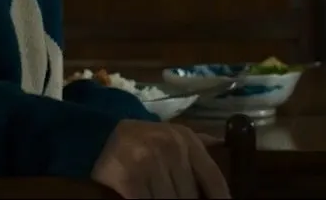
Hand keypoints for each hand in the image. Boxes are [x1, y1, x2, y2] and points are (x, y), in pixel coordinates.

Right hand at [90, 120, 230, 198]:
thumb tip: (222, 145)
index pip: (213, 177)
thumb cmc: (145, 137)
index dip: (221, 198)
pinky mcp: (129, 178)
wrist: (103, 132)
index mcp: (188, 141)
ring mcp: (150, 163)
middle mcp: (172, 149)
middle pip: (191, 195)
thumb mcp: (175, 133)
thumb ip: (200, 142)